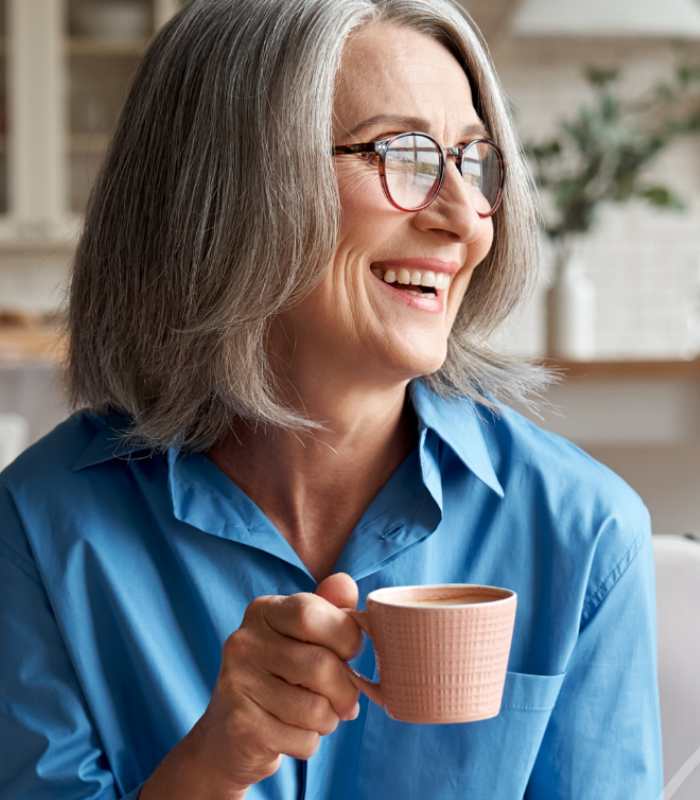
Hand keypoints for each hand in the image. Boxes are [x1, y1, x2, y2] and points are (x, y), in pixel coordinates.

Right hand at [141, 572, 362, 798]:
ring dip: (328, 720)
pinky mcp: (240, 727)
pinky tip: (291, 733)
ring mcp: (237, 684)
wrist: (228, 736)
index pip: (311, 613)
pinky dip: (309, 742)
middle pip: (321, 665)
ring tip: (315, 716)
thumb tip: (345, 582)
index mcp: (263, 611)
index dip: (345, 636)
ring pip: (316, 709)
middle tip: (343, 699)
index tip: (349, 652)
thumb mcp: (303, 637)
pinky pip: (303, 740)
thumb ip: (329, 609)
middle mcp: (244, 642)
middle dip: (345, 690)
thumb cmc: (280, 677)